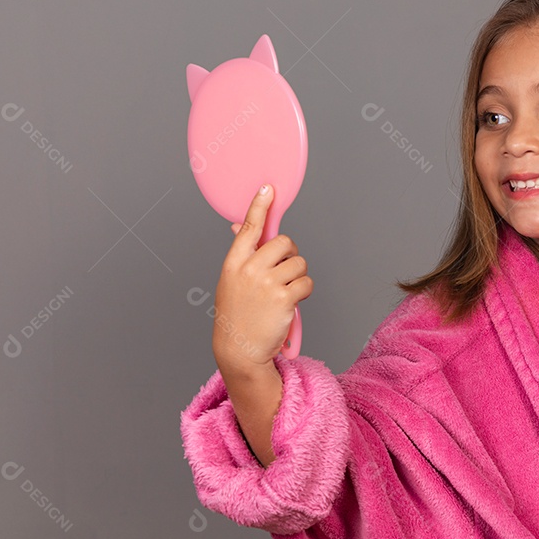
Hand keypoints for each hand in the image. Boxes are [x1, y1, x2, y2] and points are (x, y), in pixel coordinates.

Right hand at [211, 184, 312, 370]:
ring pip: (299, 263)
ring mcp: (267, 283)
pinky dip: (304, 292)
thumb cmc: (237, 314)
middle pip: (284, 242)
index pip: (249, 228)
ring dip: (298, 276)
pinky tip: (291, 303)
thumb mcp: (232, 281)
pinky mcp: (284, 297)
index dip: (259, 206)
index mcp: (234, 263)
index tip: (268, 188)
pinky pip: (306, 282)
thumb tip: (239, 226)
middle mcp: (249, 269)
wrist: (240, 349)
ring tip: (284, 293)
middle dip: (290, 254)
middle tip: (284, 271)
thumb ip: (241, 255)